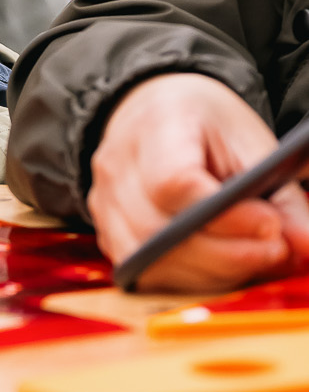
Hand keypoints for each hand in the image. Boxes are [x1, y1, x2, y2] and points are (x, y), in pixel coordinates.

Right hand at [88, 73, 308, 290]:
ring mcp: (103, 204)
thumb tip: (305, 243)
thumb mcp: (250, 144)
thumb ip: (280, 195)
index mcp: (154, 126)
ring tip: (254, 258)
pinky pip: (143, 271)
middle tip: (275, 251)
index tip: (269, 224)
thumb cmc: (205, 126)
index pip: (173, 183)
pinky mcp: (106, 234)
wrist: (154, 113)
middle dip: (224, 253)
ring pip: (149, 260)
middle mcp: (116, 167)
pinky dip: (187, 278)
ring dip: (209, 272)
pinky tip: (222, 266)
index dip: (223, 216)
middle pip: (158, 230)